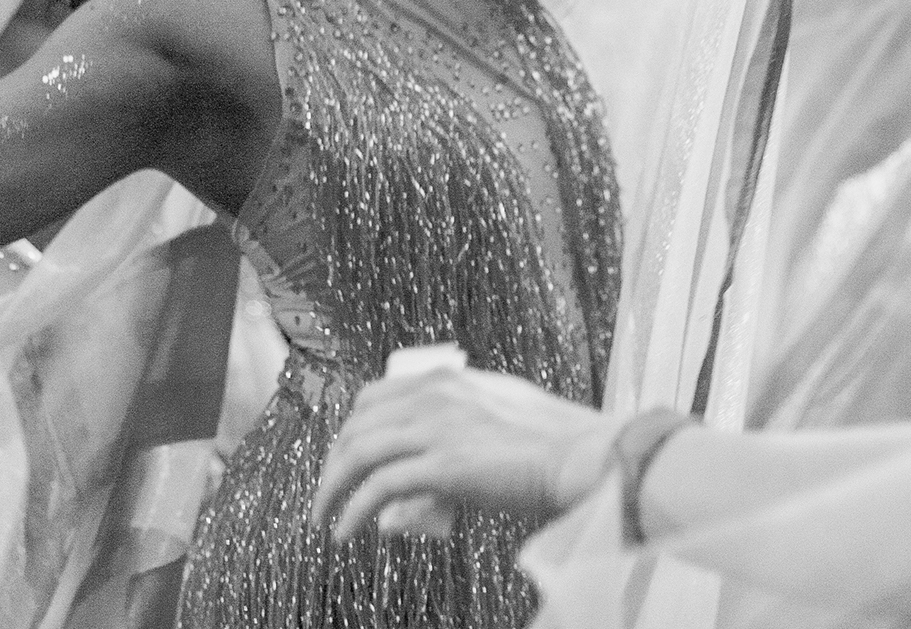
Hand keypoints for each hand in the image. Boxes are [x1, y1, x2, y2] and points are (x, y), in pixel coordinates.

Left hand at [313, 367, 621, 541]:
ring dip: (331, 489)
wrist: (585, 456)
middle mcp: (434, 395)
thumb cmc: (558, 441)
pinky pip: (377, 489)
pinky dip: (353, 511)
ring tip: (324, 518)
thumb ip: (466, 422)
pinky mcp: (442, 466)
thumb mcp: (501, 411)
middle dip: (334, 461)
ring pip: (358, 454)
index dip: (352, 429)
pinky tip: (345, 531)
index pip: (375, 397)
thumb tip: (440, 462)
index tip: (346, 458)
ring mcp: (435, 428)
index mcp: (447, 380)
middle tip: (329, 493)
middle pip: (358, 425)